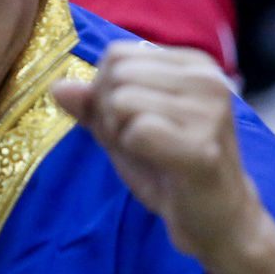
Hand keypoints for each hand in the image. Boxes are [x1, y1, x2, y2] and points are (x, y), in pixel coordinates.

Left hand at [52, 44, 261, 272]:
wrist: (217, 219)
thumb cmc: (171, 170)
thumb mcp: (125, 130)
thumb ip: (93, 106)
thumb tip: (58, 88)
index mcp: (194, 64)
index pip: (117, 54)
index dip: (104, 91)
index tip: (128, 122)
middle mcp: (207, 78)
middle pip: (117, 74)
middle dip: (108, 112)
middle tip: (135, 143)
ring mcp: (209, 111)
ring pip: (122, 101)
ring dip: (119, 134)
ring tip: (147, 154)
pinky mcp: (203, 147)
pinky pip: (137, 131)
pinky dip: (132, 151)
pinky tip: (157, 166)